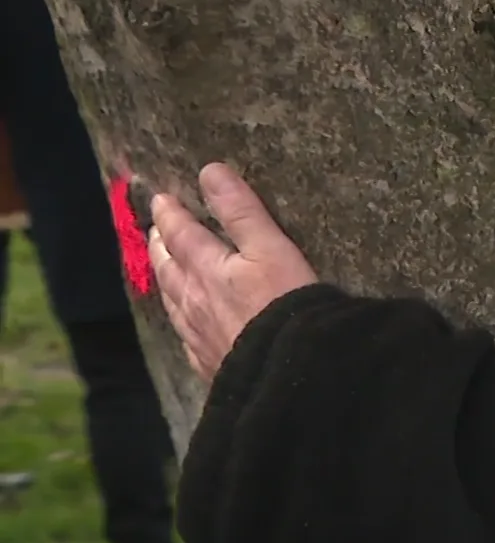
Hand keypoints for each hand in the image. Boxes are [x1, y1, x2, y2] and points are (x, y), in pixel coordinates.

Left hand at [150, 162, 318, 380]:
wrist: (290, 371)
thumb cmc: (286, 303)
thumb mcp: (271, 248)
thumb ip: (240, 211)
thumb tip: (209, 171)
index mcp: (207, 269)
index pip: (181, 235)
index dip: (171, 215)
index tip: (161, 199)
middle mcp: (194, 300)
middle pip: (168, 268)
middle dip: (161, 246)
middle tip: (155, 232)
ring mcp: (198, 334)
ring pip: (172, 302)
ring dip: (166, 281)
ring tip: (164, 270)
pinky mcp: (209, 362)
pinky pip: (186, 336)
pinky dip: (181, 320)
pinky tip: (186, 324)